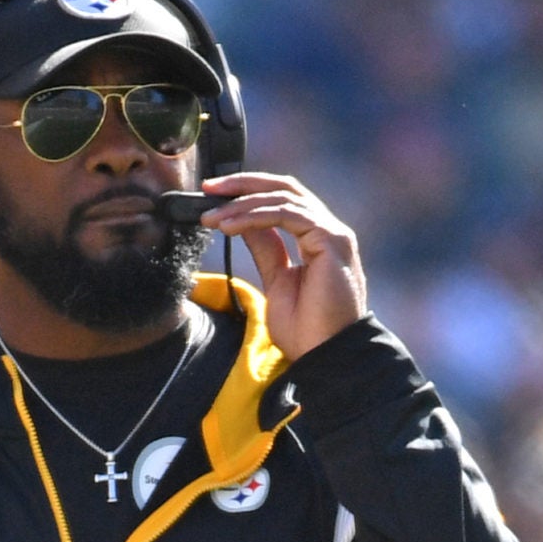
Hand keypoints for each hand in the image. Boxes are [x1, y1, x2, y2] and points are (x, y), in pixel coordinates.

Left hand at [200, 173, 365, 359]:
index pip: (283, 200)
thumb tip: (245, 225)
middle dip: (243, 184)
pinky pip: (287, 214)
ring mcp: (333, 234)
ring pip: (283, 198)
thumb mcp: (277, 282)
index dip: (249, 193)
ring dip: (242, 204)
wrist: (328, 357)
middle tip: (208, 189)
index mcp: (318, 240)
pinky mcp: (332, 240)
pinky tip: (230, 226)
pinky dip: (255, 215)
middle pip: (284, 187)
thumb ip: (267, 250)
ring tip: (213, 218)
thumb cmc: (308, 332)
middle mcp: (329, 231)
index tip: (213, 198)